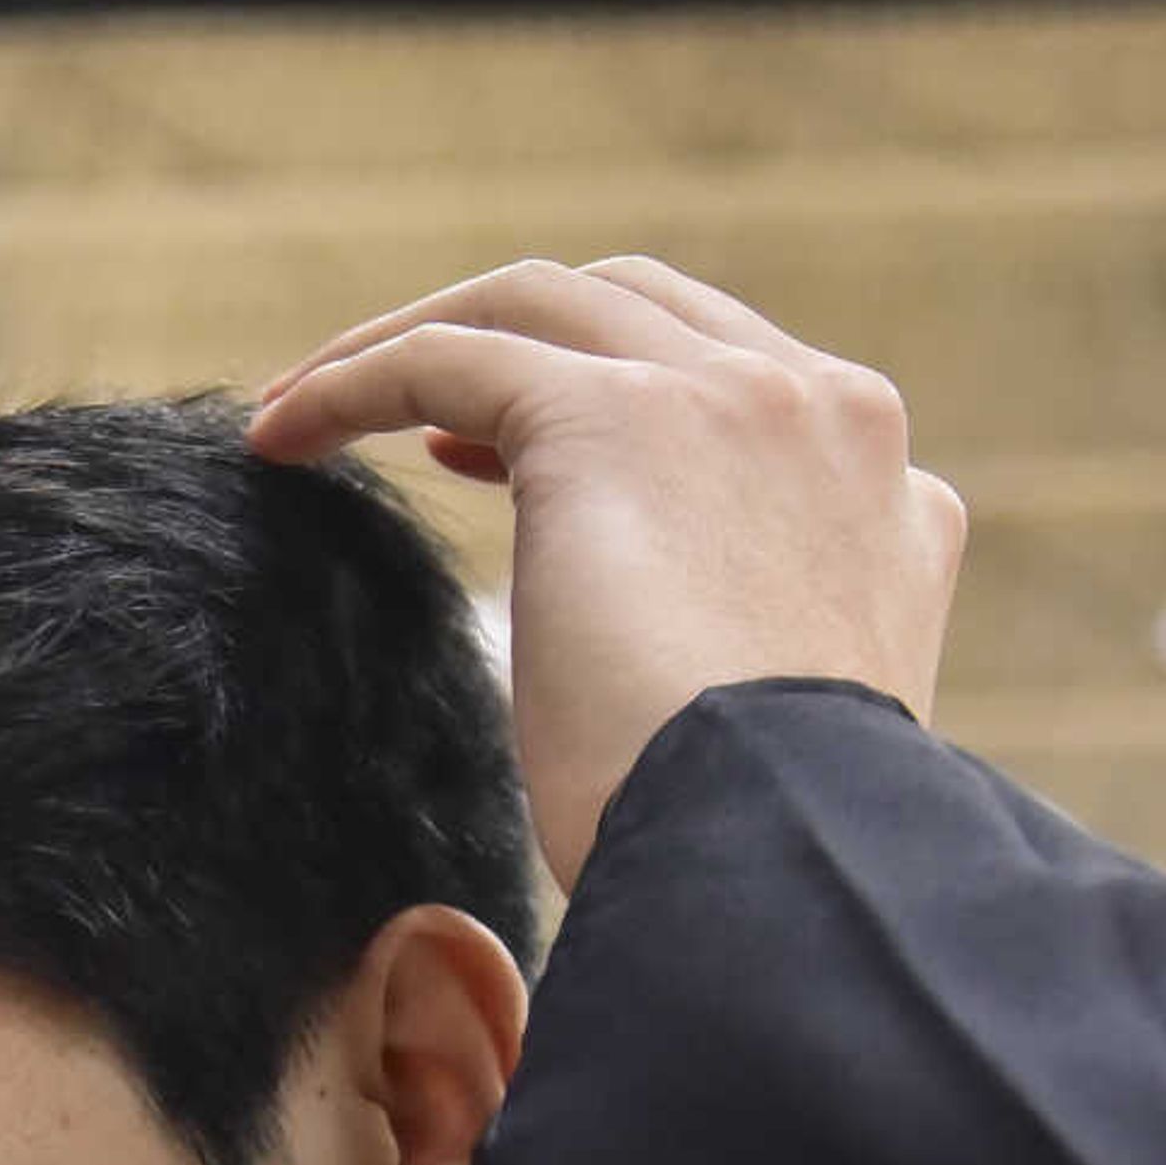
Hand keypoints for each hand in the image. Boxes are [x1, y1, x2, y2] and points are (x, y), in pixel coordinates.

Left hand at [245, 257, 966, 892]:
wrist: (770, 859)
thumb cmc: (753, 853)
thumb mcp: (774, 734)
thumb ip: (742, 654)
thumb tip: (663, 674)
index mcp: (888, 496)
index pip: (731, 385)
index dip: (603, 395)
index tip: (496, 463)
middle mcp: (824, 416)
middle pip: (634, 310)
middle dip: (510, 343)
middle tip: (401, 420)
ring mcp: (729, 398)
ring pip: (534, 305)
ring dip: (411, 342)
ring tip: (300, 412)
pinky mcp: (610, 416)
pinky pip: (449, 356)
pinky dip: (353, 381)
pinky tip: (277, 439)